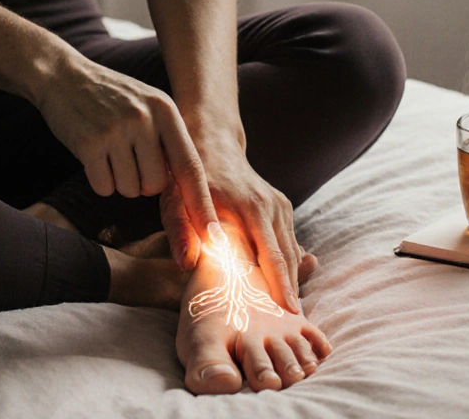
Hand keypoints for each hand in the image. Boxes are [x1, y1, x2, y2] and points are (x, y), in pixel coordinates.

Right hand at [35, 53, 218, 239]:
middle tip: (129, 158)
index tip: (212, 237)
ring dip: (120, 181)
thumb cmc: (113, 98)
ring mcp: (116, 131)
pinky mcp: (89, 144)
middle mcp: (144, 120)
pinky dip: (100, 180)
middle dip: (144, 184)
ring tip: (111, 151)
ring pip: (130, 189)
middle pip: (157, 186)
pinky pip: (104, 187)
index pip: (190, 167)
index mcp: (166, 111)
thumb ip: (170, 140)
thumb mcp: (150, 105)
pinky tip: (94, 156)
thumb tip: (191, 190)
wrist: (64, 76)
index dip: (202, 205)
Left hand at [161, 131, 303, 313]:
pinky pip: (288, 242)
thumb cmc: (188, 179)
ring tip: (288, 311)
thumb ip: (181, 233)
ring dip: (291, 280)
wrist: (211, 145)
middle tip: (293, 322)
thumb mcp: (175, 202)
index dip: (279, 285)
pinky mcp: (282, 208)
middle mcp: (271, 205)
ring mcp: (280, 205)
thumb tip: (187, 263)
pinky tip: (282, 287)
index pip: (271, 254)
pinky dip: (287, 265)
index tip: (288, 311)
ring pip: (292, 251)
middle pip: (288, 257)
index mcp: (249, 206)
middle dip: (291, 290)